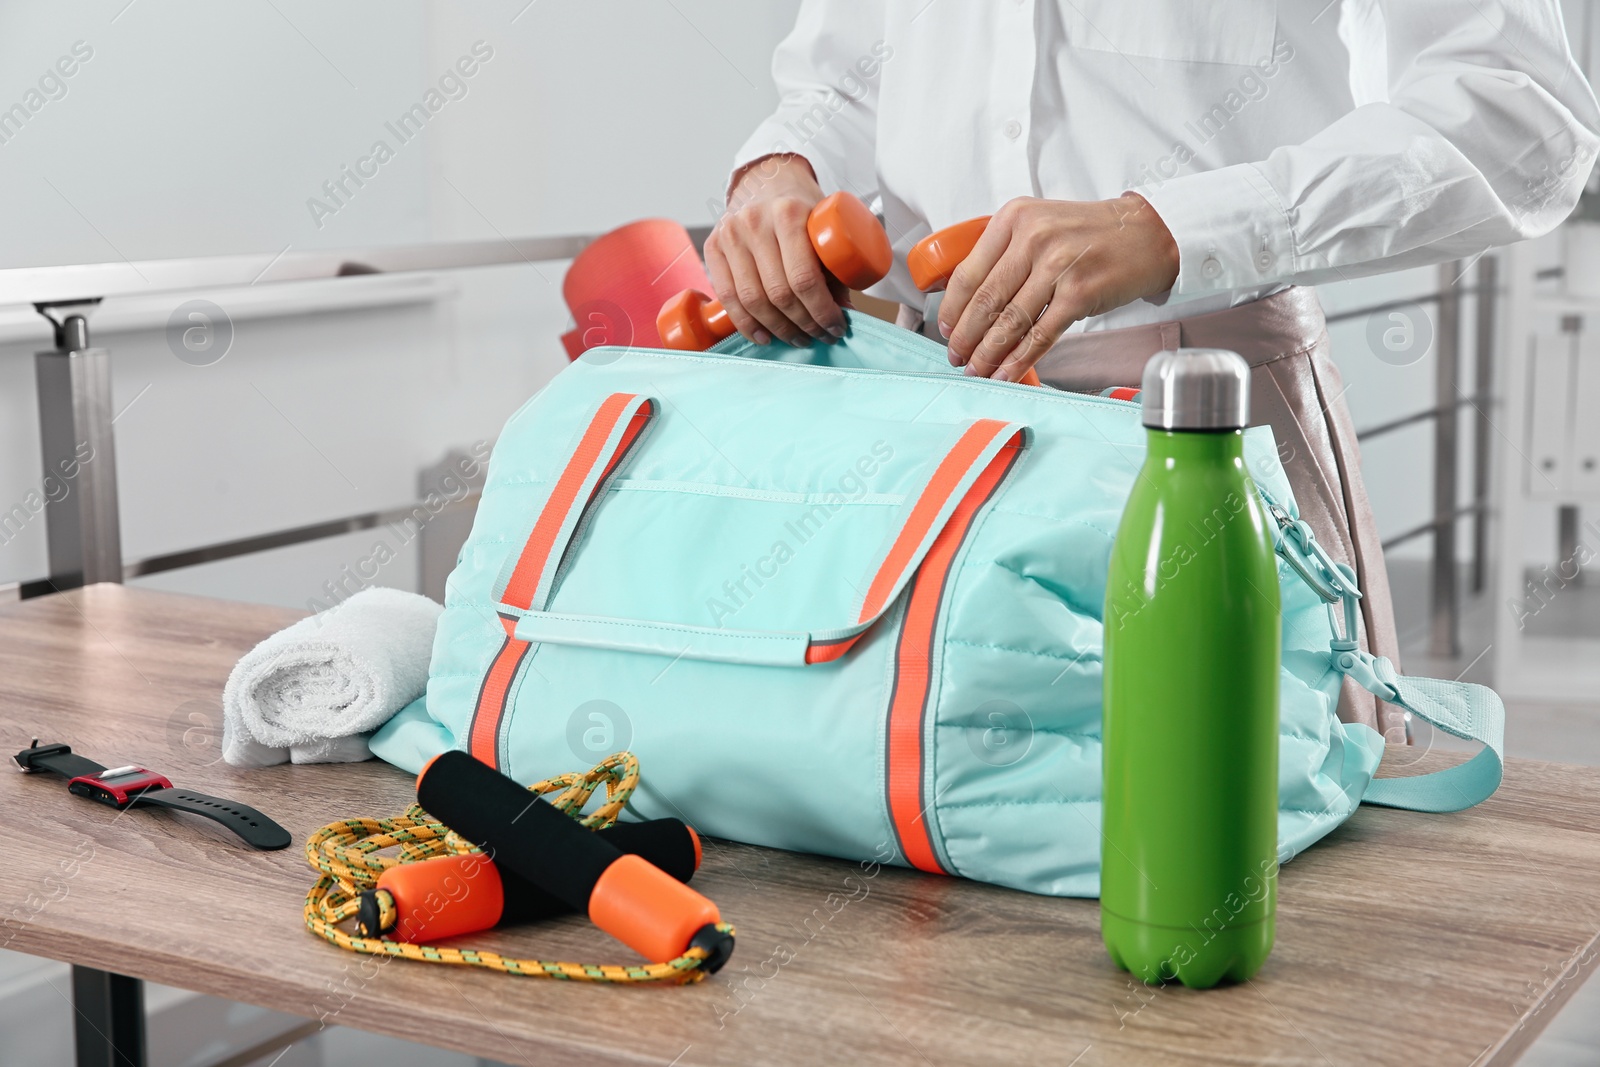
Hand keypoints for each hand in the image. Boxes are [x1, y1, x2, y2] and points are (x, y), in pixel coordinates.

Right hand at [705, 154, 849, 346]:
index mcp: (788, 213)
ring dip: (778, 329)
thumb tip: (845, 313)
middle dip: (804, 324)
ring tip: (797, 338)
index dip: (822, 311)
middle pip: (779, 293)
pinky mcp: (713, 246)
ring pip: (753, 300)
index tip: (836, 327)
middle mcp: (754, 222)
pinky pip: (728, 296)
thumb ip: (835, 265)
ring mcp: (729, 235)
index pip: (804, 278)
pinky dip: (746, 323)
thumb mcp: (825, 225)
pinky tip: (764, 336)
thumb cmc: (800, 206)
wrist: (767, 179)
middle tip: (820, 336)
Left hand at [938, 194, 1179, 381]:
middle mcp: (1032, 239)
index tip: (945, 330)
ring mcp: (1057, 266)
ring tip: (976, 370)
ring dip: (988, 353)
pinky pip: (1040, 335)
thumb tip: (968, 300)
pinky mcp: (1079, 293)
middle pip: (985, 300)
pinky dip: (1019, 360)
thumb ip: (1005, 252)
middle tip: (956, 357)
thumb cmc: (1088, 234)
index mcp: (1014, 219)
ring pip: (1009, 321)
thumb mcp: (1038, 224)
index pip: (968, 272)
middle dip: (965, 337)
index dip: (952, 309)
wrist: (1145, 233)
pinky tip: (1006, 373)